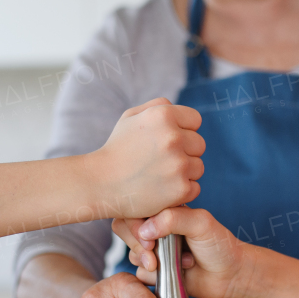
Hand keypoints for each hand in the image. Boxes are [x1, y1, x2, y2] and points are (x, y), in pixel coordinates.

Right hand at [86, 99, 204, 218]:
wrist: (99, 183)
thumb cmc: (117, 149)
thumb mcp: (131, 117)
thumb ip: (159, 106)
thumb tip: (179, 109)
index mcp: (163, 115)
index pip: (195, 120)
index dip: (183, 130)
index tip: (166, 142)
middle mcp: (173, 137)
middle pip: (199, 144)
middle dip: (184, 152)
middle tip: (161, 161)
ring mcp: (178, 164)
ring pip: (198, 167)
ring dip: (184, 172)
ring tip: (159, 175)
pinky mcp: (180, 189)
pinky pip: (195, 188)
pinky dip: (181, 191)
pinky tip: (162, 190)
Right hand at [112, 206, 249, 297]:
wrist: (231, 274)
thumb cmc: (219, 244)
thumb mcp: (200, 222)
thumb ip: (173, 218)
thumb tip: (143, 231)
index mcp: (164, 210)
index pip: (133, 209)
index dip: (134, 225)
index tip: (149, 240)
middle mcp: (155, 229)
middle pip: (124, 230)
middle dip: (137, 245)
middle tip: (154, 254)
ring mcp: (154, 251)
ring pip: (132, 254)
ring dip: (154, 261)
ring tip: (182, 262)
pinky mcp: (156, 273)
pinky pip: (140, 274)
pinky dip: (156, 276)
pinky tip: (177, 273)